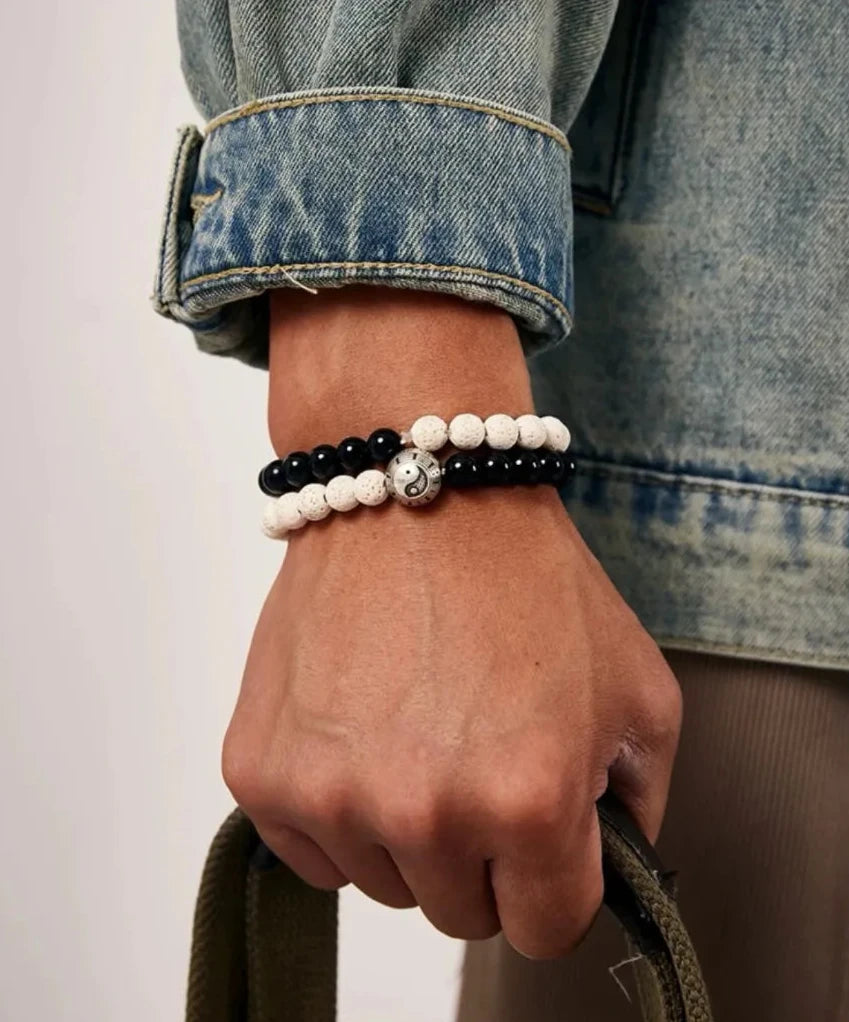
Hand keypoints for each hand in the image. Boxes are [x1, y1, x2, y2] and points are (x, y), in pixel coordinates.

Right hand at [222, 286, 681, 956]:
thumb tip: (613, 864)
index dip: (552, 881)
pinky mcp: (261, 773)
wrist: (417, 492)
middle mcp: (423, 812)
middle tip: (477, 757)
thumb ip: (643, 801)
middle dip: (481, 855)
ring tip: (417, 729)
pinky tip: (362, 730)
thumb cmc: (526, 577)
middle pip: (459, 914)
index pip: (545, 929)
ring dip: (405, 831)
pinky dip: (339, 808)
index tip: (543, 834)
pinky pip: (311, 850)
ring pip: (383, 884)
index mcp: (528, 801)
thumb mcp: (637, 686)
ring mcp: (330, 794)